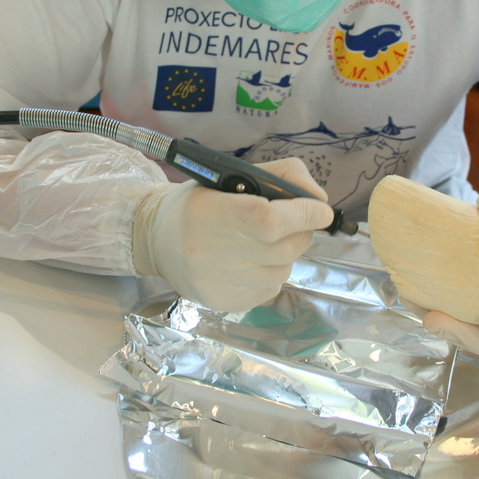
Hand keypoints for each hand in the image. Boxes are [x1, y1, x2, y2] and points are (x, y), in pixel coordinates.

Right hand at [132, 158, 333, 312]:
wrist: (157, 239)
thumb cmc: (202, 202)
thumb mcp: (235, 174)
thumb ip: (283, 176)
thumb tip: (320, 201)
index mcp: (209, 213)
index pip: (268, 220)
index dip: (302, 215)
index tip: (320, 211)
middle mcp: (208, 253)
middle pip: (282, 248)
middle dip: (301, 232)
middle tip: (293, 222)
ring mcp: (216, 283)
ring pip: (282, 271)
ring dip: (286, 254)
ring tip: (263, 241)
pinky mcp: (223, 303)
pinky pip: (270, 289)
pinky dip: (272, 273)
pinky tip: (252, 260)